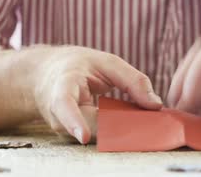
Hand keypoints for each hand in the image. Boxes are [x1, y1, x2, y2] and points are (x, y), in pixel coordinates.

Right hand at [30, 46, 162, 142]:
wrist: (44, 75)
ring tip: (139, 120)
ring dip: (122, 130)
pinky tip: (129, 122)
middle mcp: (59, 114)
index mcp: (63, 86)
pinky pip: (100, 137)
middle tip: (147, 124)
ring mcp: (65, 129)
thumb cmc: (76, 66)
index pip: (64, 105)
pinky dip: (118, 132)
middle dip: (120, 128)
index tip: (83, 137)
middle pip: (91, 127)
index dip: (74, 122)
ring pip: (98, 136)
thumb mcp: (106, 62)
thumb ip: (133, 80)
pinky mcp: (74, 137)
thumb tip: (155, 105)